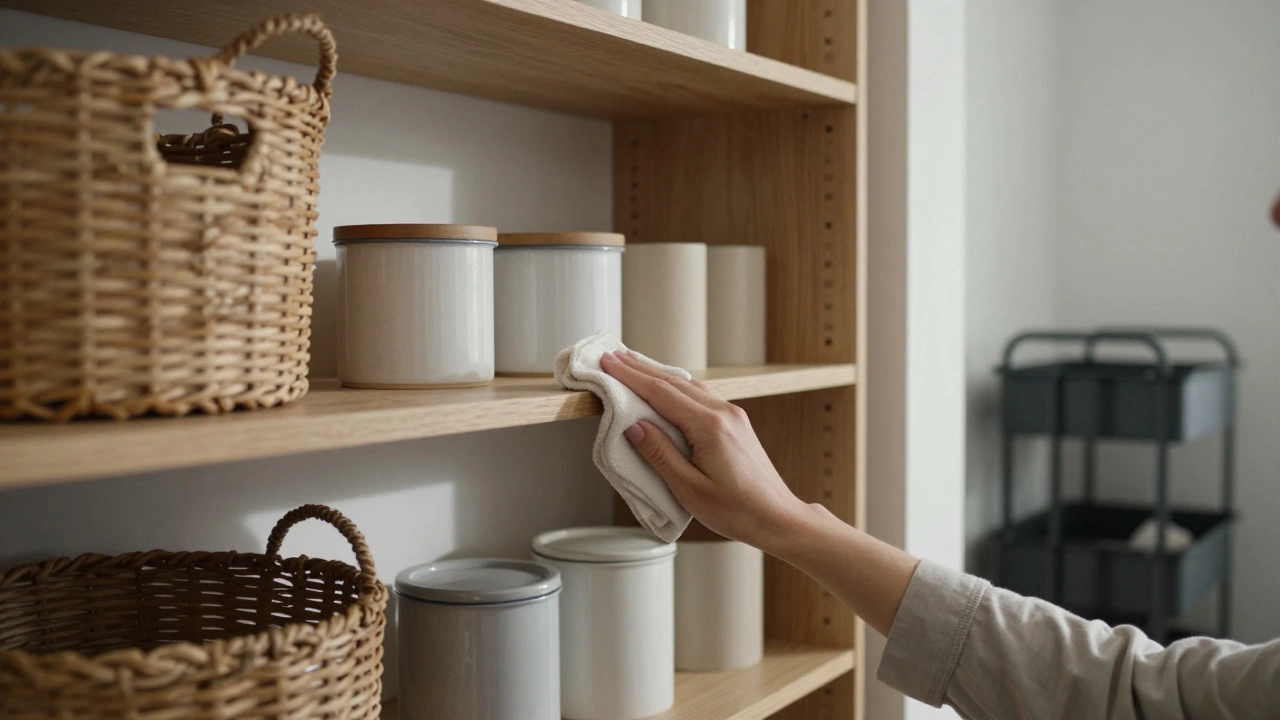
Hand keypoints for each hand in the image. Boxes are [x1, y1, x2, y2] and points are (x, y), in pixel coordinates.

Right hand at [599, 351, 813, 552]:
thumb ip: (660, 454)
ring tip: (632, 365)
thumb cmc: (737, 510)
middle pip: (673, 381)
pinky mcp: (735, 422)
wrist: (776, 516)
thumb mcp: (689, 489)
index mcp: (710, 427)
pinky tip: (665, 387)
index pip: (661, 392)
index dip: (631, 376)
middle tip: (612, 356)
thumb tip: (634, 427)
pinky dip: (676, 387)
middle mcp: (723, 413)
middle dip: (639, 367)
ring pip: (688, 385)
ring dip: (657, 374)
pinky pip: (700, 395)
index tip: (608, 363)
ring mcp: (732, 415)